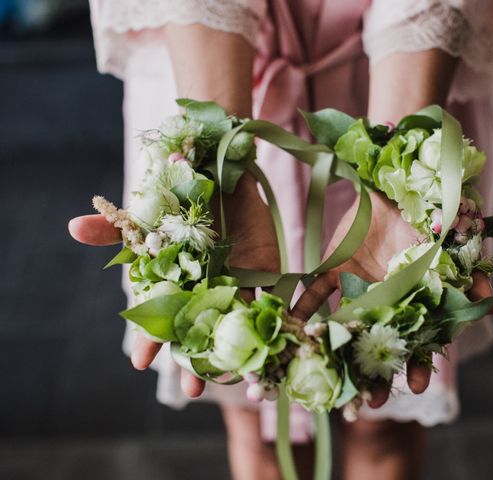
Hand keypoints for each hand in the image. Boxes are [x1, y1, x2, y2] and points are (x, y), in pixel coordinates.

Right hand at [68, 172, 279, 397]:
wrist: (225, 178)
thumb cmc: (181, 199)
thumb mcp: (148, 214)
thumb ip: (116, 226)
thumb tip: (73, 227)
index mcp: (168, 282)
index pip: (156, 319)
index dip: (148, 341)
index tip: (141, 363)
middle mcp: (198, 290)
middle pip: (192, 332)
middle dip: (189, 361)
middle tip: (191, 389)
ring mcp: (229, 286)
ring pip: (225, 327)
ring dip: (226, 353)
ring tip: (227, 381)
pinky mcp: (260, 277)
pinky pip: (261, 305)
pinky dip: (259, 325)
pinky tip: (259, 351)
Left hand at [291, 192, 492, 407]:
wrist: (395, 188)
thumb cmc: (427, 216)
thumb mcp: (451, 247)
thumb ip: (470, 274)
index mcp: (412, 300)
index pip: (416, 341)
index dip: (418, 365)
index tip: (416, 387)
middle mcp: (383, 301)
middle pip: (379, 345)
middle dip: (377, 373)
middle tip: (370, 402)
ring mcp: (357, 290)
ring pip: (346, 329)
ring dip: (339, 352)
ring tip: (335, 380)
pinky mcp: (334, 272)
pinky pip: (315, 293)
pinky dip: (302, 308)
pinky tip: (294, 325)